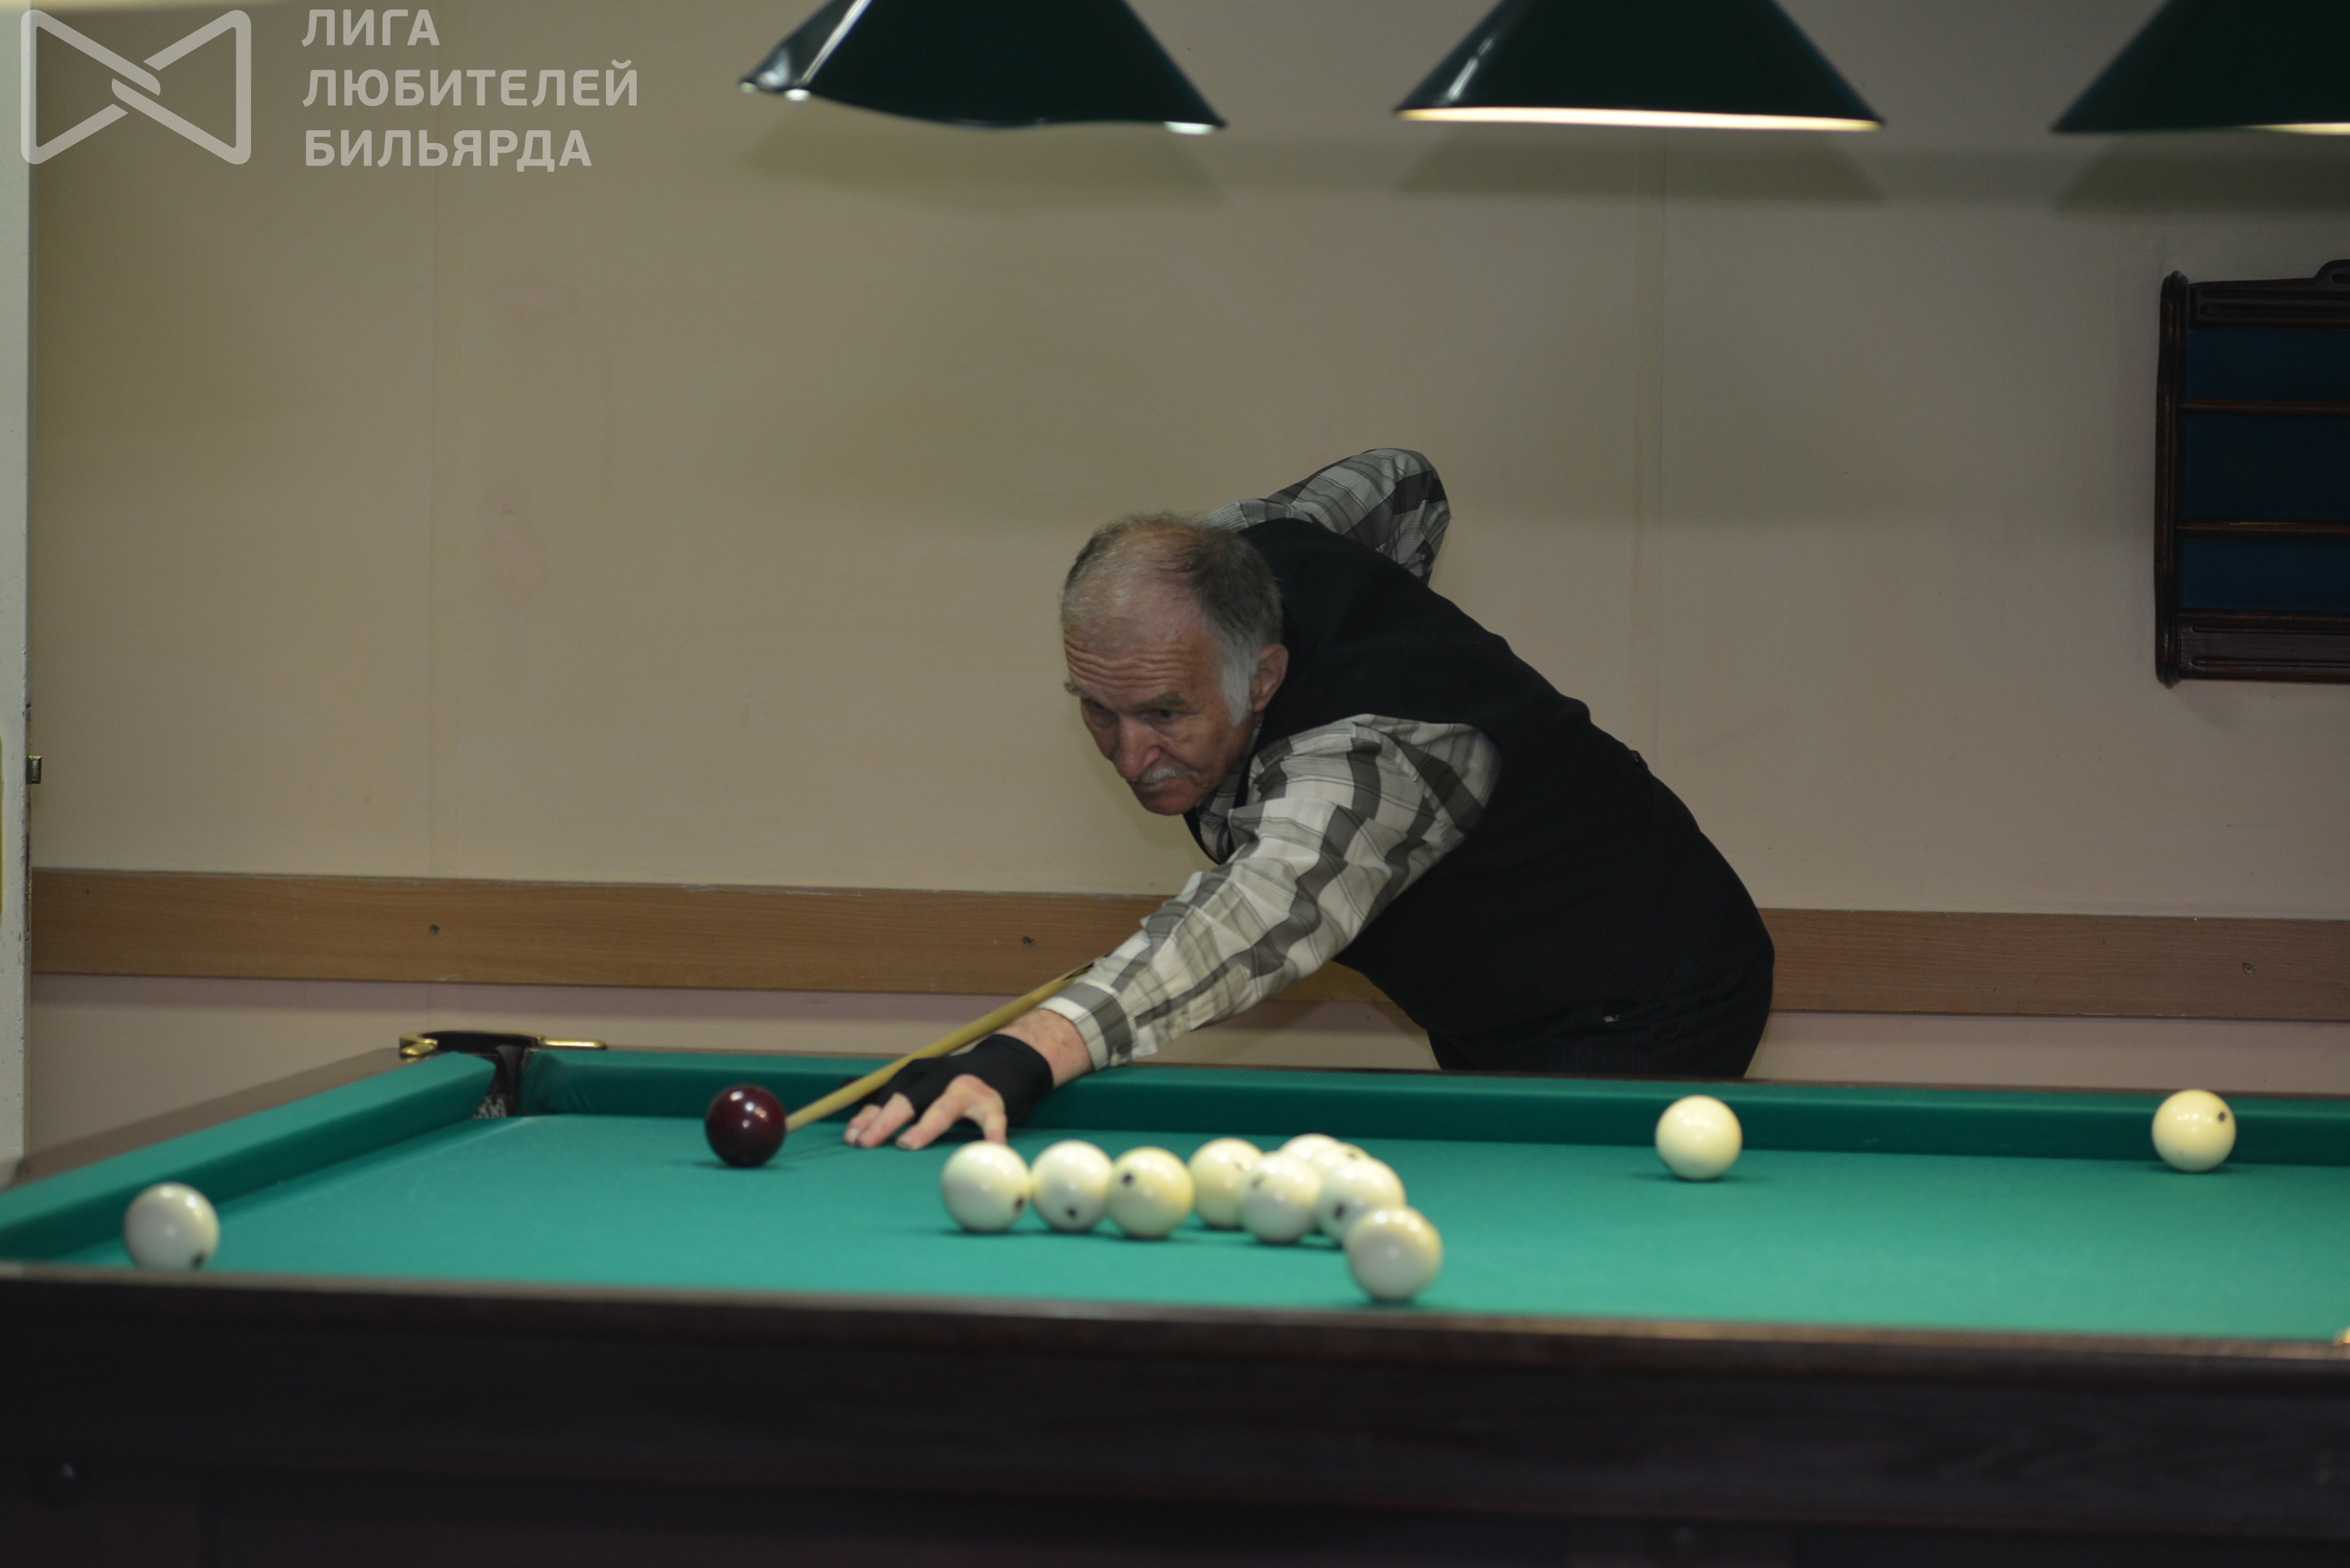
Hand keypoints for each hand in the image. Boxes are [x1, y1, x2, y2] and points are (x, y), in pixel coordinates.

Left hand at [841, 1011, 1091, 1150]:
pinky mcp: (994, 1103)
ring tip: (908, 1144)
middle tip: (866, 1143)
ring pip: (943, 1108)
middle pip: (908, 1100)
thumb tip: (857, 1137)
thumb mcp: (924, 1089)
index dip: (867, 1118)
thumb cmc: (954, 1086)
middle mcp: (939, 1077)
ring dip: (924, 1127)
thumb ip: (896, 1109)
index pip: (886, 1097)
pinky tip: (990, 1149)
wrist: (1007, 1062)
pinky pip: (991, 1122)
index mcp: (917, 1073)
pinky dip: (990, 1136)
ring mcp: (968, 1089)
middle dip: (884, 1123)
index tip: (851, 1139)